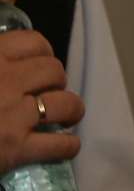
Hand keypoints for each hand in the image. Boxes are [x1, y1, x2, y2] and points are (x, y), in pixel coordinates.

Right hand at [0, 26, 81, 170]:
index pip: (34, 42)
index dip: (42, 53)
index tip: (36, 65)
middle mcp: (5, 80)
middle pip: (54, 71)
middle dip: (56, 81)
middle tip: (46, 91)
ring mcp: (13, 114)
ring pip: (67, 104)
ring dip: (70, 109)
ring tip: (63, 116)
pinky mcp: (16, 148)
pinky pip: (61, 144)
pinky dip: (68, 146)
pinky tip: (65, 145)